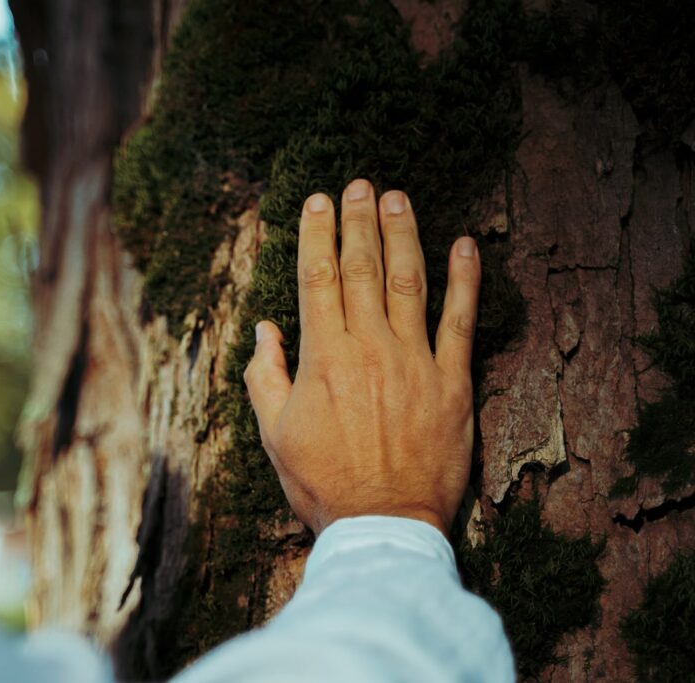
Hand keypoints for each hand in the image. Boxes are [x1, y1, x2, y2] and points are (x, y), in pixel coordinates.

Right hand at [243, 179, 479, 535]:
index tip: (318, 201)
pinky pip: (460, 321)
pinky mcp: (451, 382)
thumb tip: (264, 330)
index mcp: (322, 357)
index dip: (317, 234)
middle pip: (361, 269)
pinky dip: (465, 280)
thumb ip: (266, 376)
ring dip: (402, 235)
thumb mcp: (275, 434)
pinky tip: (465, 245)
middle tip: (359, 184)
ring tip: (398, 198)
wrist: (383, 524)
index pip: (316, 279)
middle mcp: (368, 347)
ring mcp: (414, 361)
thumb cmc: (323, 482)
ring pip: (408, 282)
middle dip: (358, 221)